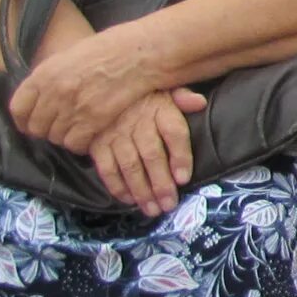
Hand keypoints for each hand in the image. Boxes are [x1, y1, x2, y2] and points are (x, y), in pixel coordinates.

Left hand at [8, 20, 173, 151]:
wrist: (142, 53)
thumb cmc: (111, 48)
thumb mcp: (72, 55)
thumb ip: (52, 76)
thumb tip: (41, 95)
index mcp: (44, 74)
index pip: (18, 108)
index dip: (23, 121)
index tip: (30, 124)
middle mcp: (54, 92)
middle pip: (36, 127)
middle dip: (46, 130)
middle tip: (60, 127)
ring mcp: (73, 107)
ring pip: (55, 137)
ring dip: (64, 137)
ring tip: (77, 130)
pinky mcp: (93, 120)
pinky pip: (74, 143)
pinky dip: (79, 144)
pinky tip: (88, 136)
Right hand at [87, 90, 203, 217]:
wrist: (101, 89)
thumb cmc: (143, 93)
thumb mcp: (164, 87)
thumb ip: (182, 96)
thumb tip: (200, 103)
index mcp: (159, 107)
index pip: (174, 132)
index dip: (180, 157)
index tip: (183, 179)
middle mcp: (137, 123)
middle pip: (152, 155)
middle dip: (161, 183)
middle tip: (169, 204)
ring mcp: (115, 135)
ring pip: (130, 166)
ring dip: (142, 191)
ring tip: (153, 209)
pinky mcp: (97, 145)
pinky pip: (106, 169)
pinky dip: (117, 186)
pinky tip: (129, 200)